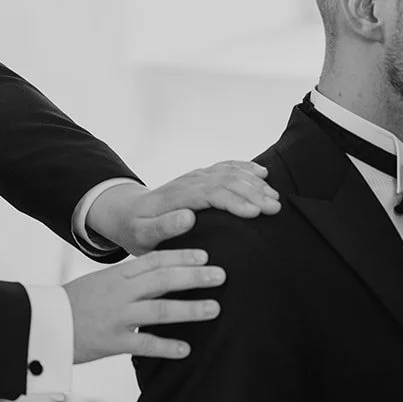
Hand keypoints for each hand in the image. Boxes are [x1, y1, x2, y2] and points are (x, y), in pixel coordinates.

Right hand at [64, 249, 223, 362]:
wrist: (41, 323)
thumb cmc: (73, 304)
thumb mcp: (100, 283)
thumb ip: (128, 280)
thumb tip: (159, 274)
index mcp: (116, 275)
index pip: (153, 261)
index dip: (181, 256)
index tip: (205, 255)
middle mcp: (119, 292)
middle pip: (163, 280)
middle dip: (194, 276)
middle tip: (221, 274)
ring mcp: (117, 317)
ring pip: (160, 310)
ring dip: (190, 309)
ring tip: (215, 308)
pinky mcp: (112, 342)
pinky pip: (144, 344)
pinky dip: (167, 346)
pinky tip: (186, 348)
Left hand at [86, 161, 280, 255]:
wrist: (127, 212)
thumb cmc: (136, 229)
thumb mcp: (142, 235)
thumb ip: (163, 227)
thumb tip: (188, 217)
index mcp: (177, 197)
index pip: (211, 193)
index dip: (235, 201)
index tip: (255, 214)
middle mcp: (189, 182)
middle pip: (226, 181)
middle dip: (253, 192)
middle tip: (275, 208)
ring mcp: (196, 177)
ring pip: (229, 172)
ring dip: (254, 182)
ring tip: (275, 198)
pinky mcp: (201, 177)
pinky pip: (226, 167)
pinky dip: (245, 167)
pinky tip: (262, 172)